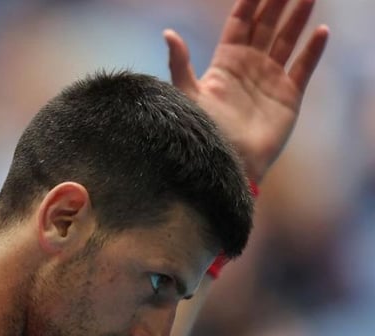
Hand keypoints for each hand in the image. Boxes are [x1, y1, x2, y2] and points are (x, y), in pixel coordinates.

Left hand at [165, 0, 328, 182]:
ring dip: (298, 19)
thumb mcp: (188, 95)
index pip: (240, 24)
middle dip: (277, 4)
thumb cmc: (203, 131)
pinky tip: (321, 32)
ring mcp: (270, 80)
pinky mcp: (289, 96)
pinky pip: (303, 68)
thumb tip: (168, 33)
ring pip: (287, 41)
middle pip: (267, 26)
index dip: (250, 3)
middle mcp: (250, 66)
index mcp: (226, 62)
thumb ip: (180, 63)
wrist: (227, 164)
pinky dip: (313, 50)